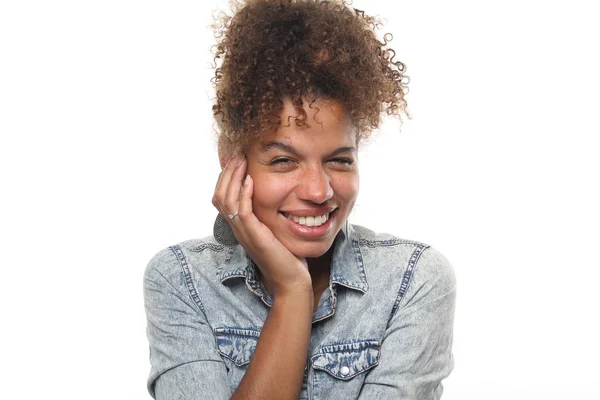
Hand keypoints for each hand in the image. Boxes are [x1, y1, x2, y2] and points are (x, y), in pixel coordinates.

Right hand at [212, 154, 311, 297]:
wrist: (291, 282)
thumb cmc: (287, 257)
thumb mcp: (275, 231)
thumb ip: (269, 215)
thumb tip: (279, 198)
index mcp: (240, 226)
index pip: (222, 197)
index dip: (227, 178)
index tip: (238, 159)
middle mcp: (237, 229)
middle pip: (219, 195)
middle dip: (227, 172)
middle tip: (237, 154)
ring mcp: (244, 234)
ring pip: (226, 200)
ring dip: (233, 177)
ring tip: (241, 161)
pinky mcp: (255, 237)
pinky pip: (242, 212)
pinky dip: (244, 194)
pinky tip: (251, 180)